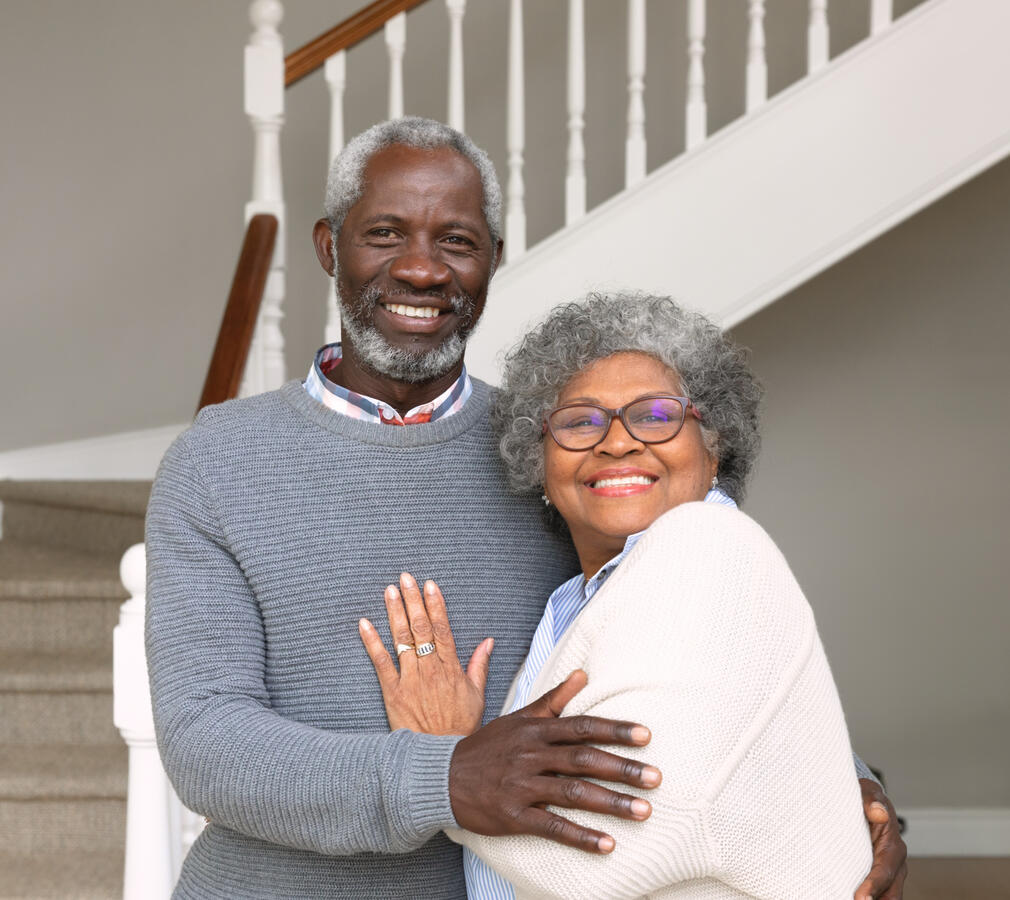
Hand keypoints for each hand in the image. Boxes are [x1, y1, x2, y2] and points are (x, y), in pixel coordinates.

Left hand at [359, 573, 491, 734]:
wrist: (440, 757)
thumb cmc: (459, 727)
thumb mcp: (478, 696)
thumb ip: (480, 665)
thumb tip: (487, 641)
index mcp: (451, 669)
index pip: (443, 630)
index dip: (436, 605)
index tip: (430, 585)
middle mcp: (430, 670)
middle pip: (421, 629)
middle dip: (413, 601)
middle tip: (406, 578)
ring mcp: (410, 680)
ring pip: (402, 640)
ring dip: (395, 613)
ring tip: (389, 591)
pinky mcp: (393, 692)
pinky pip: (381, 663)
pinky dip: (372, 642)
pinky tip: (365, 623)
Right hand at [449, 670, 659, 853]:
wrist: (442, 777)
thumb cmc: (488, 746)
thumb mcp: (519, 717)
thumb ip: (553, 699)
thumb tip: (582, 673)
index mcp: (535, 730)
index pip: (581, 727)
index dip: (614, 730)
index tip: (646, 736)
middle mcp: (531, 755)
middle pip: (583, 759)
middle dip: (622, 768)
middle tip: (656, 777)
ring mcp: (522, 786)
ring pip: (573, 794)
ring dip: (611, 803)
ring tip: (643, 811)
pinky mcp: (513, 816)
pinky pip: (552, 826)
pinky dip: (581, 836)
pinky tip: (608, 844)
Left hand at [855, 779, 907, 898]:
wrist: (867, 802)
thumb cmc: (866, 798)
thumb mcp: (867, 793)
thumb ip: (871, 801)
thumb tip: (879, 812)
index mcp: (893, 847)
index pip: (885, 871)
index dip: (874, 886)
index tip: (861, 898)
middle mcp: (894, 864)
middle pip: (889, 893)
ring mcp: (887, 874)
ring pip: (885, 896)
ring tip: (843, 898)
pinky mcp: (876, 877)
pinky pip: (875, 893)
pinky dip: (866, 897)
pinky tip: (844, 895)